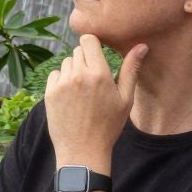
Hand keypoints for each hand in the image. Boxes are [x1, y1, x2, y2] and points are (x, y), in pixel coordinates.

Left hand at [44, 34, 145, 168]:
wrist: (83, 151)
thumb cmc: (108, 126)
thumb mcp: (125, 99)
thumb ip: (131, 69)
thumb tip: (142, 46)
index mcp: (99, 74)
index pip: (88, 39)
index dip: (93, 45)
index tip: (97, 55)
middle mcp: (78, 75)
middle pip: (78, 50)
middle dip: (86, 59)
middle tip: (93, 80)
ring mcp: (62, 84)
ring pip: (66, 63)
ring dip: (73, 70)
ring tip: (82, 92)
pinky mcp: (49, 93)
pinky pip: (55, 75)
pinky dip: (61, 81)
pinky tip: (70, 97)